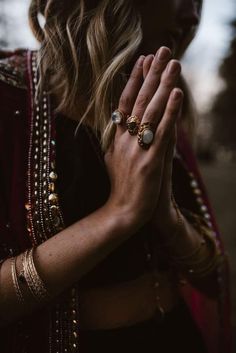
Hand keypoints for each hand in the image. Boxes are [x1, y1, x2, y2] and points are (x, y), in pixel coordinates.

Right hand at [104, 47, 182, 230]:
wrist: (123, 212)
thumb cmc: (121, 185)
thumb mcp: (113, 158)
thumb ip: (117, 138)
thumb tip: (120, 121)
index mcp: (116, 137)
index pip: (125, 101)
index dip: (134, 80)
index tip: (143, 60)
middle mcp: (125, 138)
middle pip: (139, 100)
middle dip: (151, 73)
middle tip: (162, 50)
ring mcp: (137, 149)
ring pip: (151, 111)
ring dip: (162, 85)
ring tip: (173, 63)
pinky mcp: (150, 161)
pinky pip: (162, 132)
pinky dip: (169, 112)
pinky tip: (176, 94)